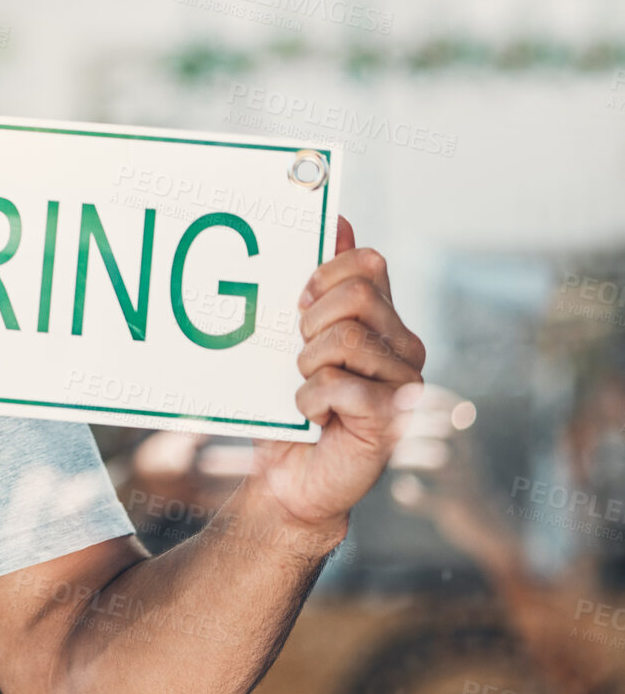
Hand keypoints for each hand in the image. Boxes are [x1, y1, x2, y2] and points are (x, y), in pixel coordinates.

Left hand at [249, 215, 425, 542]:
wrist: (290, 476)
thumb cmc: (290, 403)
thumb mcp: (294, 336)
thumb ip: (320, 282)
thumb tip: (338, 217)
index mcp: (385, 319)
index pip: (367, 262)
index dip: (323, 276)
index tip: (300, 306)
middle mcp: (404, 345)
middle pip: (356, 295)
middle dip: (311, 323)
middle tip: (302, 357)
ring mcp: (404, 383)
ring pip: (344, 339)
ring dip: (307, 366)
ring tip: (308, 388)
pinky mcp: (392, 420)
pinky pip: (338, 385)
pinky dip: (309, 401)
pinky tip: (314, 417)